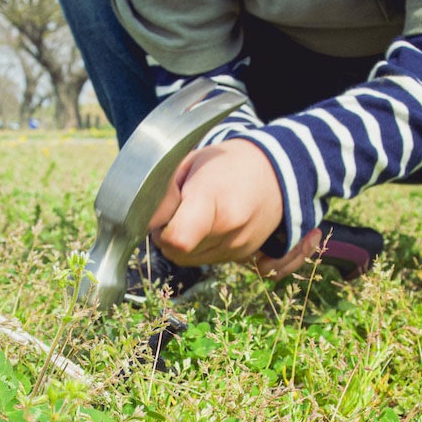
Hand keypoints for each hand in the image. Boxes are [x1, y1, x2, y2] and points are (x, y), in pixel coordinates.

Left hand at [149, 138, 291, 270]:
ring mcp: (238, 246)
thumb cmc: (228, 163)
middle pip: (176, 251)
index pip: (176, 238)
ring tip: (195, 213)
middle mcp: (229, 229)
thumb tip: (143, 216)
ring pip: (188, 259)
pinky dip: (199, 246)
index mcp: (214, 199)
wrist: (277, 173)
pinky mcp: (242, 257)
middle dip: (167, 234)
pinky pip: (205, 259)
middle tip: (176, 210)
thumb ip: (164, 189)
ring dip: (182, 242)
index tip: (163, 213)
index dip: (161, 229)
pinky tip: (209, 223)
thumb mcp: (192, 162)